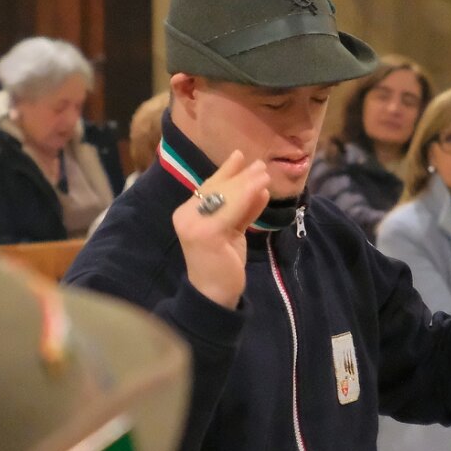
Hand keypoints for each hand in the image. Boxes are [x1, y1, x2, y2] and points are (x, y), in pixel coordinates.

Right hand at [173, 151, 270, 308]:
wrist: (215, 294)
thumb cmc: (223, 263)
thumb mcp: (232, 231)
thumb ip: (241, 210)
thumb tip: (259, 187)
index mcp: (187, 213)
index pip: (208, 187)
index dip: (226, 171)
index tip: (240, 156)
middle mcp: (186, 215)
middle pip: (217, 188)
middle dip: (241, 175)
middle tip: (260, 165)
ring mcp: (194, 224)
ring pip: (226, 197)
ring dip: (247, 183)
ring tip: (264, 173)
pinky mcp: (207, 233)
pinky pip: (232, 210)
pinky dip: (249, 198)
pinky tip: (263, 190)